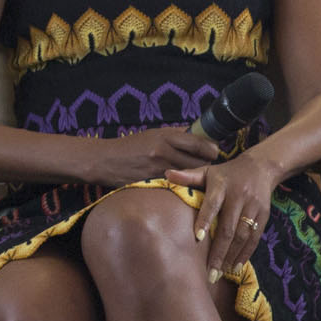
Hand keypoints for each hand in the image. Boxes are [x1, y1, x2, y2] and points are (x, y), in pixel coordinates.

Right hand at [84, 126, 219, 188]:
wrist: (105, 160)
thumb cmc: (130, 146)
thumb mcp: (152, 134)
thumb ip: (174, 135)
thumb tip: (196, 134)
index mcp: (165, 136)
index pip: (199, 143)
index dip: (211, 148)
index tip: (215, 151)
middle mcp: (164, 151)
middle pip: (199, 161)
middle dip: (207, 164)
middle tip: (208, 167)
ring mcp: (159, 168)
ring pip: (190, 175)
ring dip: (196, 177)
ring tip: (197, 177)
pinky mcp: (154, 182)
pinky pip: (176, 185)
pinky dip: (182, 186)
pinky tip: (182, 186)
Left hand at [192, 154, 283, 279]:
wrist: (260, 167)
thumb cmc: (226, 174)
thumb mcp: (208, 171)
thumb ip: (189, 176)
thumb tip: (167, 174)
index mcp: (222, 185)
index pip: (212, 204)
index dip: (205, 220)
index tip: (197, 238)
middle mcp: (239, 196)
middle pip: (229, 227)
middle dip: (219, 252)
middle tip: (210, 273)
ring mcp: (253, 207)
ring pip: (243, 236)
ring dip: (232, 256)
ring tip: (220, 273)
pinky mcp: (264, 215)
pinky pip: (255, 238)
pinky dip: (246, 254)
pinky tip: (236, 267)